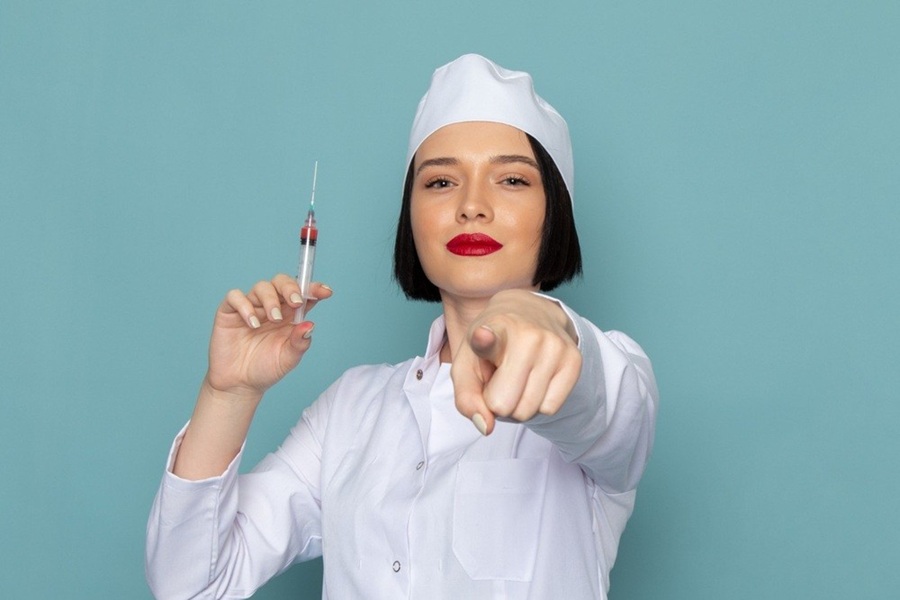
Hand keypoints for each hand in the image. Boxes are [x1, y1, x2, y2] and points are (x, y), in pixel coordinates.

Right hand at [205, 274, 332, 400]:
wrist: (240, 384)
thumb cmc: (265, 369)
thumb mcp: (289, 358)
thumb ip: (300, 342)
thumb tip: (310, 325)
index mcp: (289, 315)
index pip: (303, 294)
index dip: (314, 289)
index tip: (325, 292)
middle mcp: (271, 307)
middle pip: (281, 282)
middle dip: (291, 288)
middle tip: (296, 302)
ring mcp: (250, 307)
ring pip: (261, 287)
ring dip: (270, 300)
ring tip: (273, 319)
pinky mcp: (230, 312)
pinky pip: (235, 296)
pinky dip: (245, 306)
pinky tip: (252, 324)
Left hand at [451, 290, 581, 434]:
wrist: (529, 312)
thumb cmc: (491, 344)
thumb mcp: (467, 365)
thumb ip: (466, 398)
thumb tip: (486, 427)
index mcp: (492, 330)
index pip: (488, 340)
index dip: (484, 341)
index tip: (483, 336)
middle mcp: (527, 335)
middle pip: (505, 405)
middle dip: (499, 402)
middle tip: (501, 378)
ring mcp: (554, 346)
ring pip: (529, 410)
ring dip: (519, 404)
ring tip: (517, 378)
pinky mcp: (574, 360)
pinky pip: (551, 408)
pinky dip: (539, 404)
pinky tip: (535, 380)